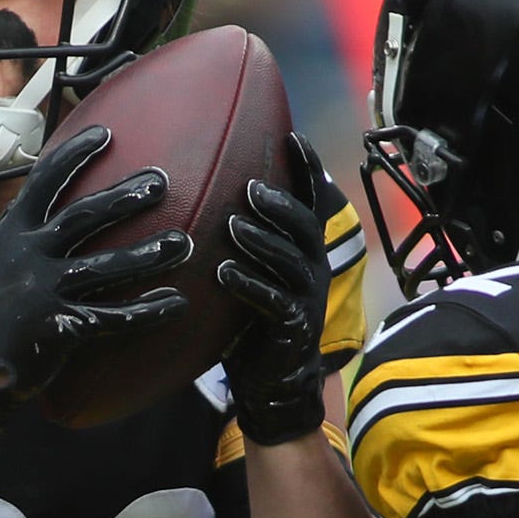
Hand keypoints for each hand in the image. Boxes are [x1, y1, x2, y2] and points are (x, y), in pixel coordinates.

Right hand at [0, 125, 191, 439]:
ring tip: (183, 243)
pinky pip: (113, 317)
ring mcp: (45, 292)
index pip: (43, 182)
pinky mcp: (62, 328)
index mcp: (11, 234)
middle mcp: (28, 256)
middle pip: (83, 217)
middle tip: (159, 182)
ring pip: (106, 266)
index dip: (74, 156)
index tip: (105, 134)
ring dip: (148, 253)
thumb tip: (35, 197)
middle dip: (124, 196)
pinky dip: (146, 311)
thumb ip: (18, 231)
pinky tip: (176, 303)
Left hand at [217, 133, 337, 447]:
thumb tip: (205, 186)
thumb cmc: (254, 316)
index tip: (294, 137)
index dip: (308, 170)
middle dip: (278, 205)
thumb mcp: (254, 269)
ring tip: (232, 226)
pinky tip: (223, 274)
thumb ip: (244, 234)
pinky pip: (272, 302)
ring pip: (289, 262)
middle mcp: (313, 268)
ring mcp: (306, 298)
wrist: (273, 380)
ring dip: (260, 242)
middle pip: (304, 227)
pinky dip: (248, 285)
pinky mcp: (293, 328)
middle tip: (249, 188)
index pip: (313, 201)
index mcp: (305, 249)